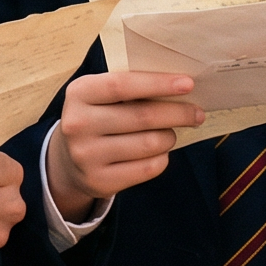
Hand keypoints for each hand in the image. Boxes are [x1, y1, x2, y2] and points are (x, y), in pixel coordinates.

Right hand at [46, 71, 203, 221]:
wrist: (68, 159)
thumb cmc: (98, 116)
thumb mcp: (101, 96)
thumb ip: (131, 88)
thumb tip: (180, 87)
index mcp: (79, 93)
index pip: (123, 85)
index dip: (158, 83)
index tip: (188, 83)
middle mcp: (78, 124)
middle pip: (142, 116)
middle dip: (178, 113)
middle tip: (197, 113)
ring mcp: (86, 156)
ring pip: (149, 144)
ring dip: (169, 137)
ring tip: (170, 133)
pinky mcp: (99, 181)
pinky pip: (147, 168)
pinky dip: (162, 158)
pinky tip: (159, 152)